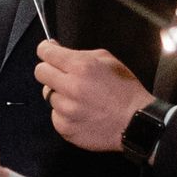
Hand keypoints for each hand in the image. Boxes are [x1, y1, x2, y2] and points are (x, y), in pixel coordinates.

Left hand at [35, 40, 149, 152]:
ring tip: (80, 98)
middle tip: (63, 74)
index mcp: (81, 67)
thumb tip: (55, 48)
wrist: (136, 122)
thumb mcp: (108, 61)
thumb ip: (80, 54)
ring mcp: (65, 110)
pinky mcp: (65, 128)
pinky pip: (55, 115)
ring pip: (48, 95)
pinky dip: (64, 113)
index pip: (46, 52)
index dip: (46, 50)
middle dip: (49, 70)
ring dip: (60, 94)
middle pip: (40, 72)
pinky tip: (81, 113)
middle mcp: (70, 88)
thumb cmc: (124, 89)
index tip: (48, 51)